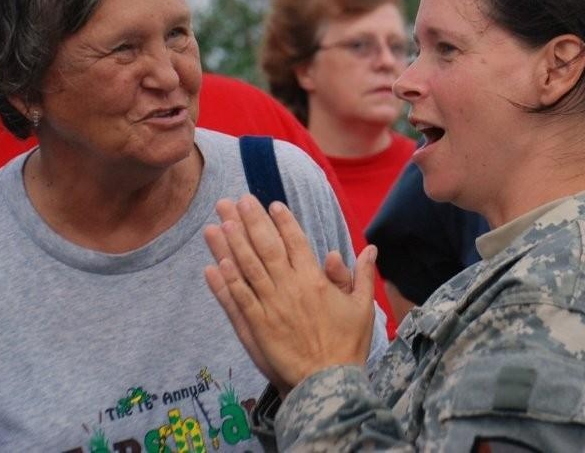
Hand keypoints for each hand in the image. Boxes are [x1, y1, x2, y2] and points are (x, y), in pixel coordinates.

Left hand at [203, 194, 376, 388]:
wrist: (328, 383)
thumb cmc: (348, 345)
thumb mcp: (362, 307)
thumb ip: (361, 275)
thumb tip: (369, 248)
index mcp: (315, 280)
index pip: (295, 242)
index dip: (282, 221)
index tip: (271, 204)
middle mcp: (290, 287)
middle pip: (266, 247)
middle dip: (251, 221)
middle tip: (237, 200)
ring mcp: (271, 306)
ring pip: (248, 268)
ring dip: (232, 243)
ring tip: (221, 221)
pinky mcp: (257, 326)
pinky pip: (238, 298)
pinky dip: (226, 280)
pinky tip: (215, 263)